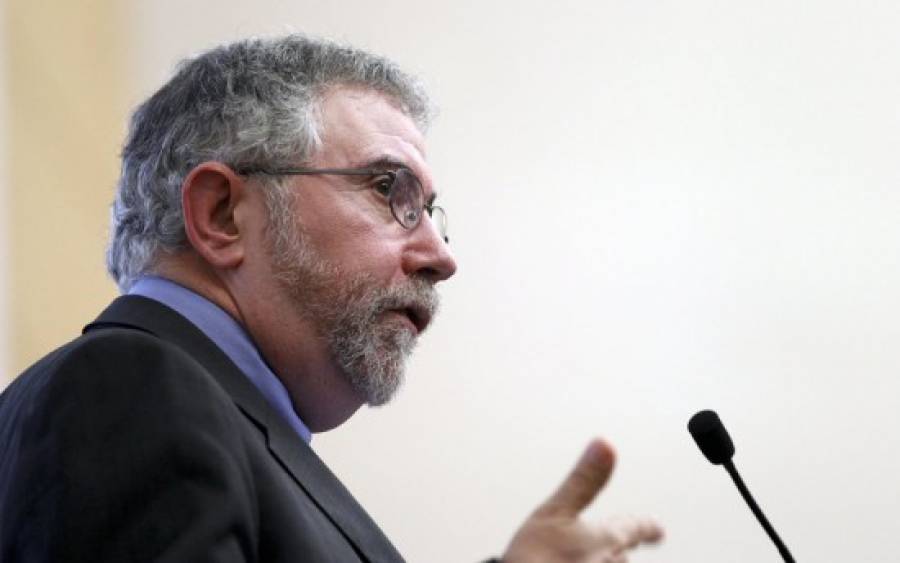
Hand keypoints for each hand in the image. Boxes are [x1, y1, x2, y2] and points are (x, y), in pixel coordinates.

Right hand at [501, 439, 662, 562]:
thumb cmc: (537, 561)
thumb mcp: (555, 512)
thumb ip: (584, 481)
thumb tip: (606, 445)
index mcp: (608, 538)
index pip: (636, 527)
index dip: (648, 526)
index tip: (658, 529)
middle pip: (622, 554)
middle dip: (616, 549)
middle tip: (618, 547)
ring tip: (590, 560)